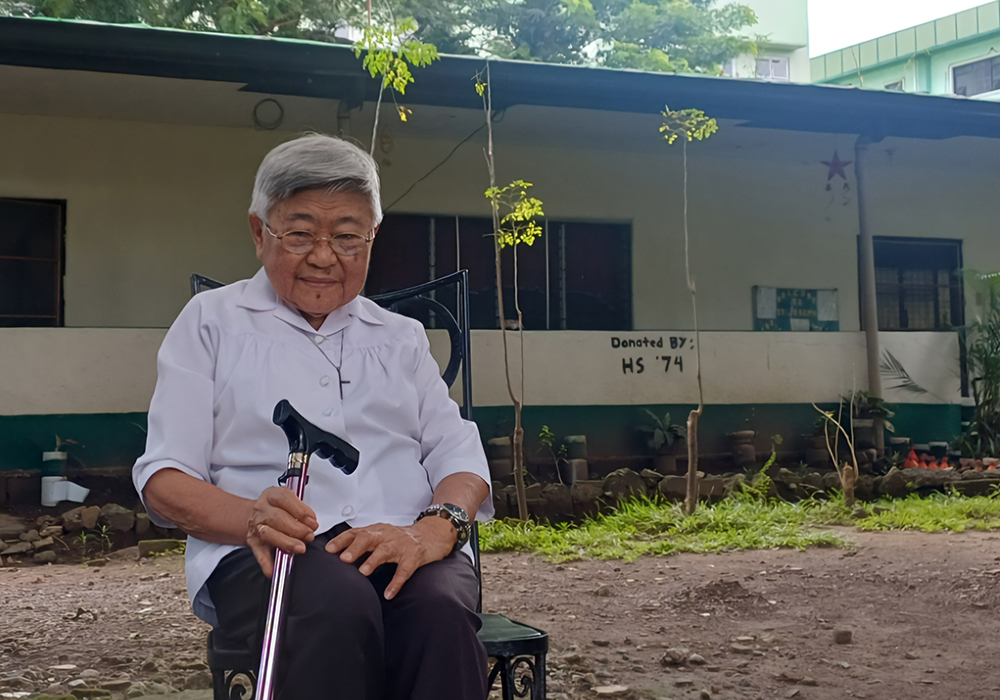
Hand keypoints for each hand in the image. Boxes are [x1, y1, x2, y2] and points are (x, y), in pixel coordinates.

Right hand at [246, 486, 317, 577]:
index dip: (300, 511)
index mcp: (271, 495)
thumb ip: (300, 510)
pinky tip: (274, 570)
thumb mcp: (289, 501)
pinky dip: (267, 563)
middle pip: (277, 518)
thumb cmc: (279, 509)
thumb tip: (312, 523)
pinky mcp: (253, 542)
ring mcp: (256, 526)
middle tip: (310, 536)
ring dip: (286, 542)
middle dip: (297, 529)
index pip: (284, 499)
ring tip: (300, 548)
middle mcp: (261, 510)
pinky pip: (259, 553)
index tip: (313, 522)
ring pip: (269, 534)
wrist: (258, 515)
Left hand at [325, 517, 455, 599]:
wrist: (432, 534)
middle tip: (344, 559)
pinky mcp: (414, 557)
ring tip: (363, 572)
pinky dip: (396, 582)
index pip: (356, 532)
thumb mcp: (382, 535)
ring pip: (385, 551)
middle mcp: (387, 535)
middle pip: (369, 537)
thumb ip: (363, 542)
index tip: (329, 549)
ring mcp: (401, 546)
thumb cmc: (403, 538)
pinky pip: (404, 570)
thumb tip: (339, 554)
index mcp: (377, 530)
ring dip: (373, 560)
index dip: (342, 540)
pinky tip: (389, 593)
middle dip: (355, 547)